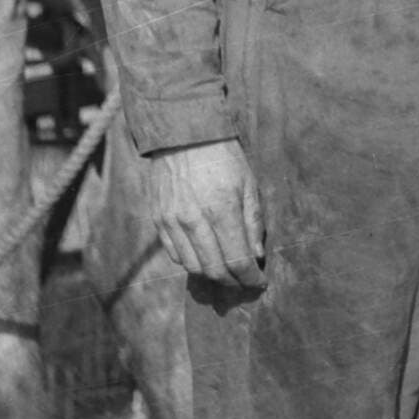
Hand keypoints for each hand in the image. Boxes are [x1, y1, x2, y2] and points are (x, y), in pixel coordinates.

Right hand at [148, 138, 267, 294]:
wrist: (183, 135)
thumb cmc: (224, 158)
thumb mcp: (249, 185)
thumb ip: (253, 223)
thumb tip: (256, 256)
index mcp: (222, 210)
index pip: (236, 261)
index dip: (250, 278)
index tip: (260, 283)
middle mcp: (194, 220)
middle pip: (213, 270)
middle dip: (233, 283)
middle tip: (245, 283)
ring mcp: (172, 222)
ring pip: (192, 267)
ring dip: (212, 276)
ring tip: (228, 274)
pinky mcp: (159, 220)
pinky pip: (174, 254)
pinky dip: (191, 262)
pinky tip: (205, 258)